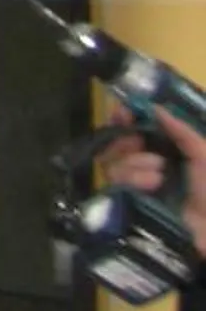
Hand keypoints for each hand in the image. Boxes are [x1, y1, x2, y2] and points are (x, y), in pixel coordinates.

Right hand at [103, 106, 205, 262]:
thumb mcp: (203, 155)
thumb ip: (181, 131)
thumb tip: (155, 107)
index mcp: (165, 150)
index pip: (136, 128)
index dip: (124, 118)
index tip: (121, 113)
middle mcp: (147, 164)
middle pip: (117, 143)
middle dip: (125, 140)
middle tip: (137, 142)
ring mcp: (137, 185)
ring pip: (115, 163)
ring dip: (136, 165)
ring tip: (158, 176)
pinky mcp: (130, 203)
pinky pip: (117, 184)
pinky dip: (134, 180)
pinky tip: (152, 186)